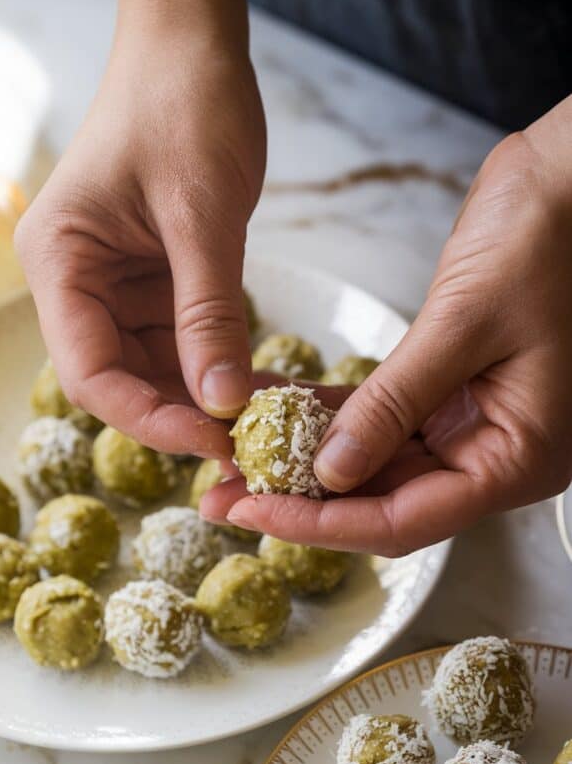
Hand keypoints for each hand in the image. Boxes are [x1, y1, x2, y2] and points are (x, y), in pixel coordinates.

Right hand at [15, 0, 264, 456]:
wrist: (195, 49)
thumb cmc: (183, 106)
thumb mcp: (202, 215)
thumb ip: (209, 313)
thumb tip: (221, 402)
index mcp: (62, 263)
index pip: (89, 372)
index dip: (147, 418)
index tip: (212, 439)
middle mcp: (81, 283)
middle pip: (121, 379)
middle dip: (180, 414)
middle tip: (246, 442)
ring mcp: (119, 286)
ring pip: (156, 369)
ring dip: (205, 397)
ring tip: (261, 421)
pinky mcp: (158, 282)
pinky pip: (184, 342)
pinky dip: (219, 365)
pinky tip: (260, 386)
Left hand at [204, 96, 571, 552]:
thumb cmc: (546, 239)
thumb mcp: (465, 323)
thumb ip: (395, 403)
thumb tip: (328, 472)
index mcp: (519, 457)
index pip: (407, 519)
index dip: (325, 524)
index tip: (253, 512)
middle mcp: (495, 452)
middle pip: (385, 501)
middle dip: (301, 500)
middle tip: (223, 496)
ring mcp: (471, 423)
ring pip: (375, 463)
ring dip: (304, 461)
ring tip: (231, 460)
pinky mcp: (447, 388)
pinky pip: (378, 414)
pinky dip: (325, 413)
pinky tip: (268, 408)